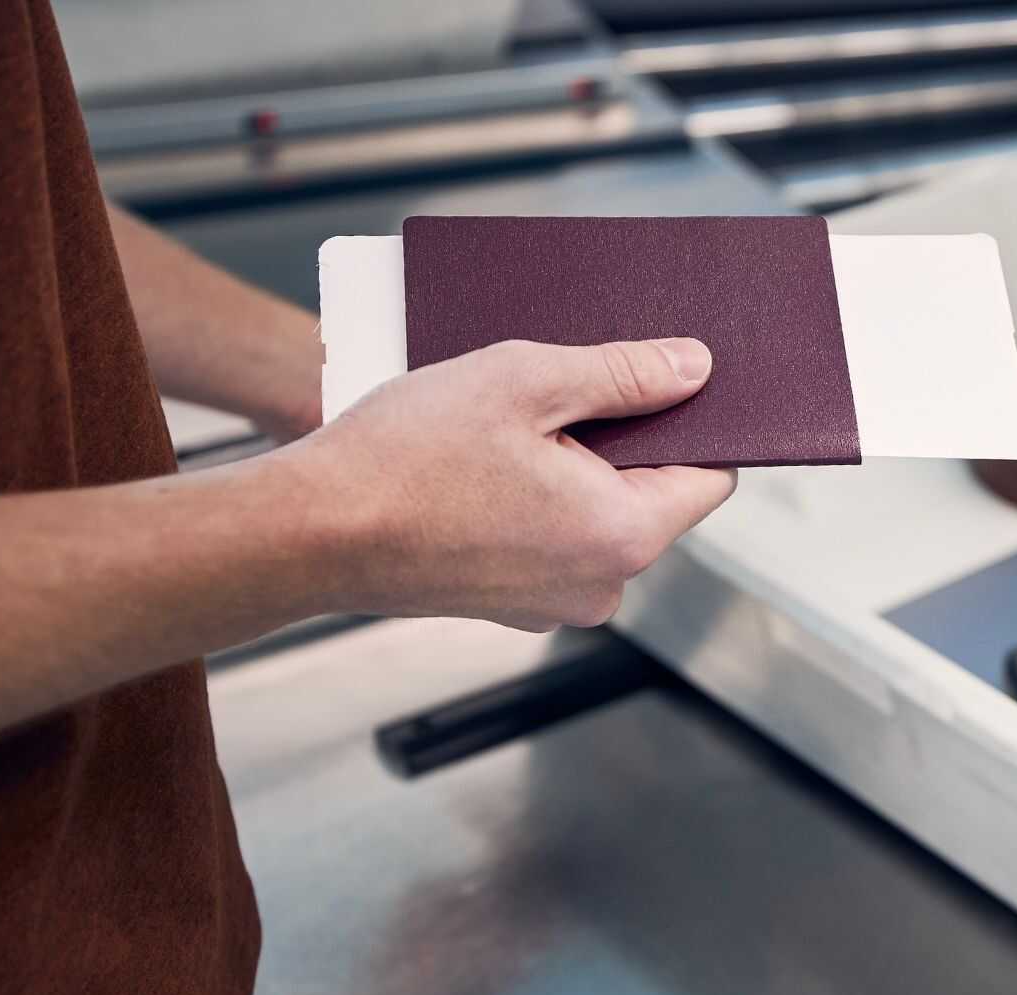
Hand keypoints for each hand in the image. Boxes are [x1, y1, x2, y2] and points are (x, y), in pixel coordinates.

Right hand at [282, 337, 735, 630]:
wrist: (306, 533)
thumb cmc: (406, 457)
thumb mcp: (526, 382)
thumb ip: (625, 373)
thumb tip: (695, 368)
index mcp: (624, 535)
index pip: (710, 475)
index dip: (691, 420)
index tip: (655, 381)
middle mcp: (601, 586)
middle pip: (653, 494)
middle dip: (619, 437)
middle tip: (558, 390)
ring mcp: (554, 604)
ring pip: (597, 514)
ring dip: (571, 465)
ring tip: (509, 424)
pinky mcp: (512, 605)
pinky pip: (552, 538)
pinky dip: (534, 498)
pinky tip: (483, 463)